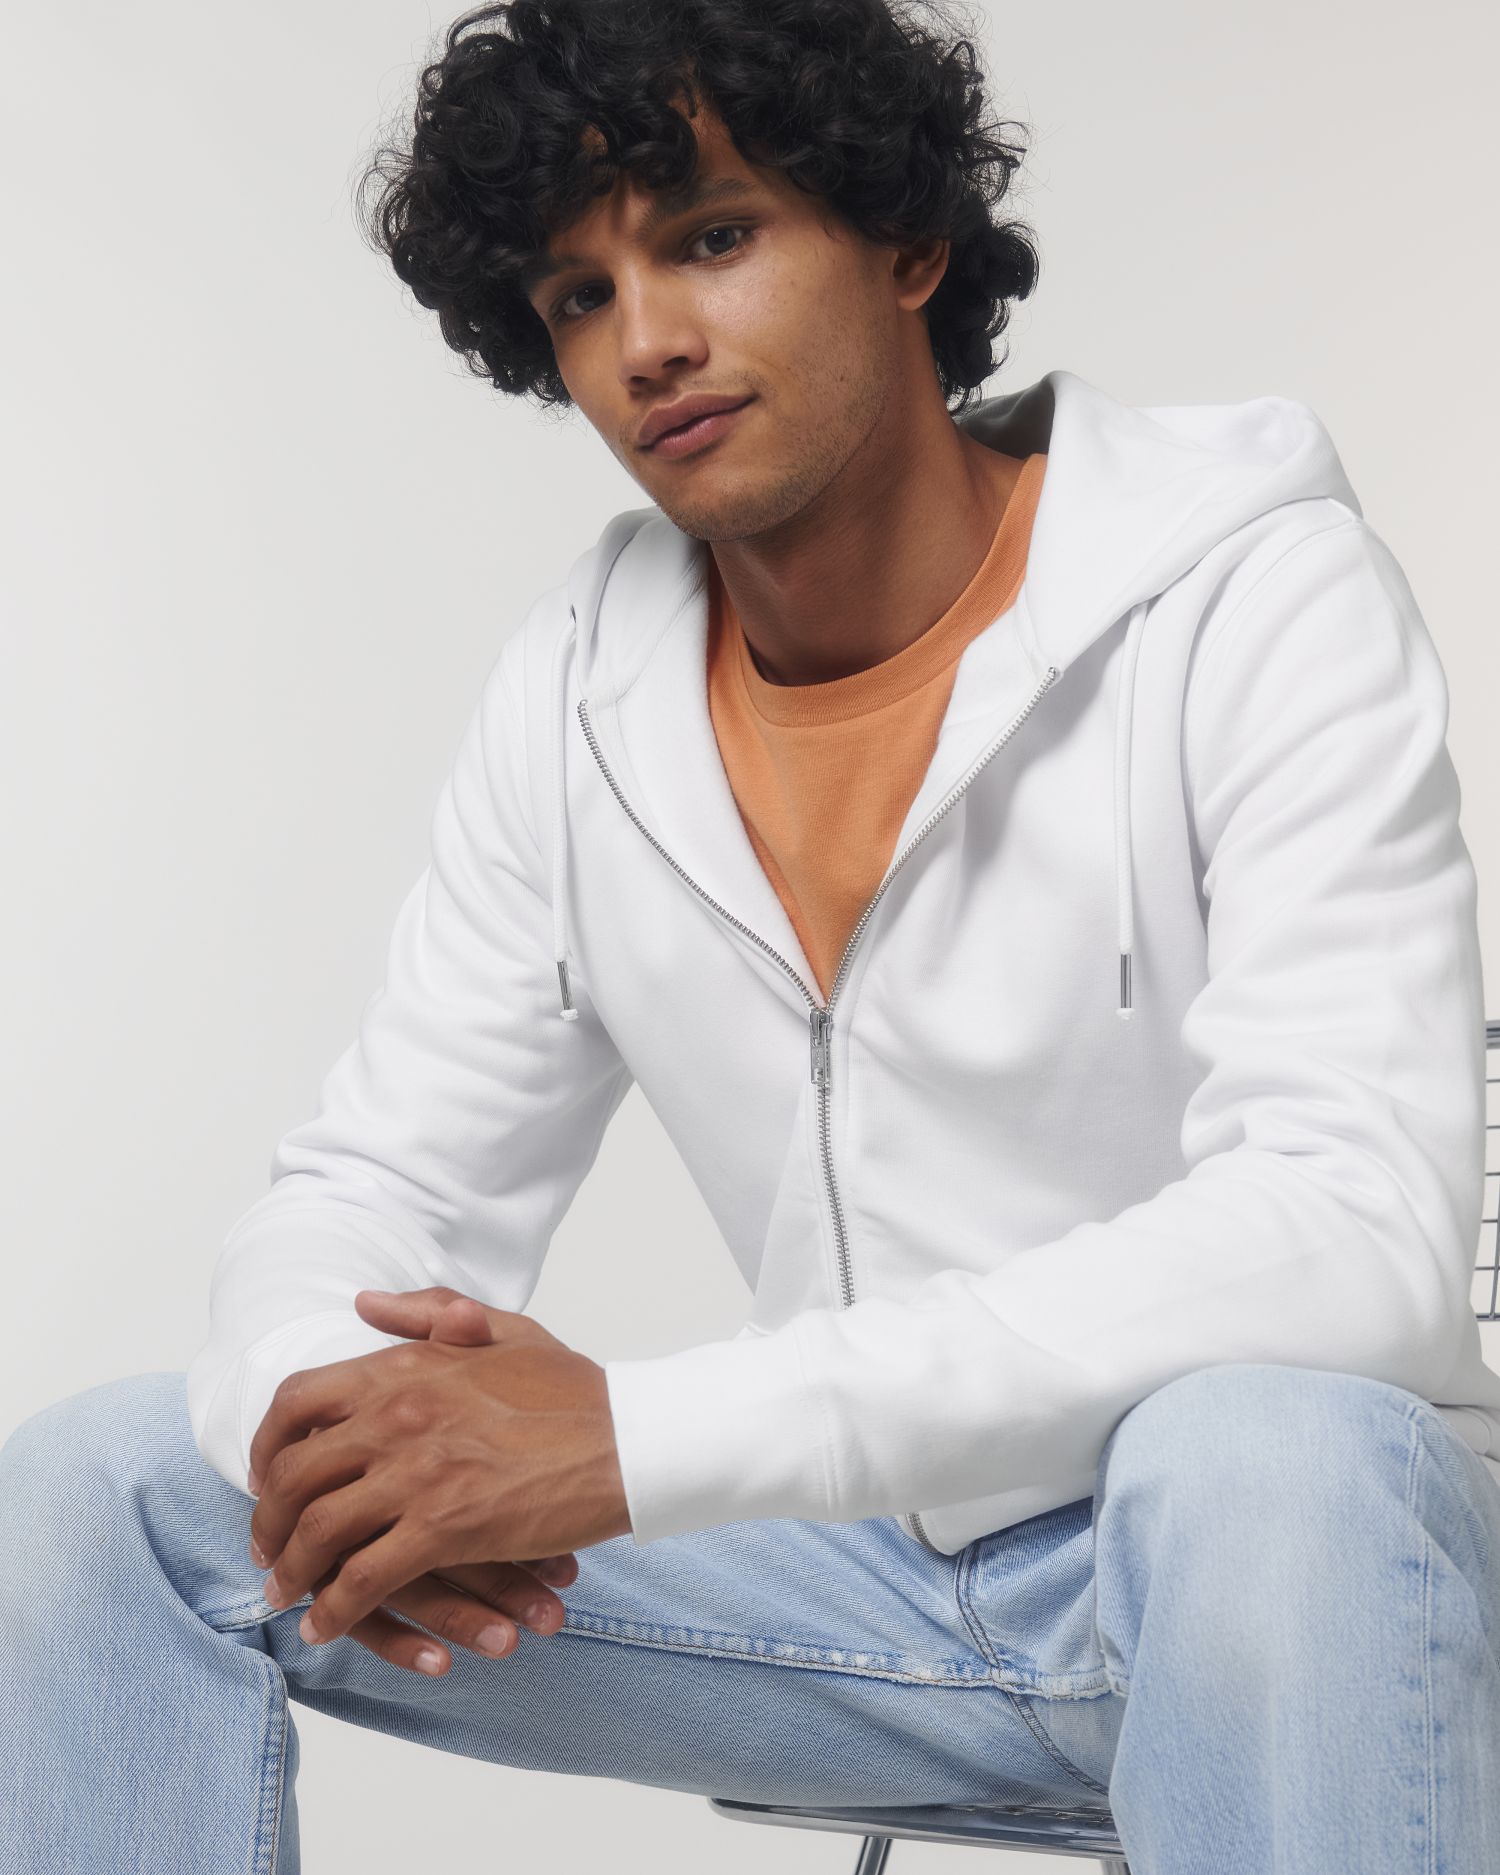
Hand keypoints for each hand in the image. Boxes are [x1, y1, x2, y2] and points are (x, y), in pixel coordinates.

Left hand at [246, 1286, 627, 1673]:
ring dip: (290, 1572)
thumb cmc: (575, 1390)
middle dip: (268, 1520)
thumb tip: (366, 1303)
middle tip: (268, 1549)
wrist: (630, 1439)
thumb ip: (429, 1314)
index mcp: (406, 1368)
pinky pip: (363, 1579)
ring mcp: (417, 1474)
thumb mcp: (503, 1329)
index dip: (268, 1444)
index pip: (298, 1399)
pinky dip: (334, 1610)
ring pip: (318, 1531)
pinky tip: (326, 1626)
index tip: (267, 1476)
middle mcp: (398, 1415)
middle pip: (294, 1473)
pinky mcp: (444, 1530)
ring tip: (286, 1595)